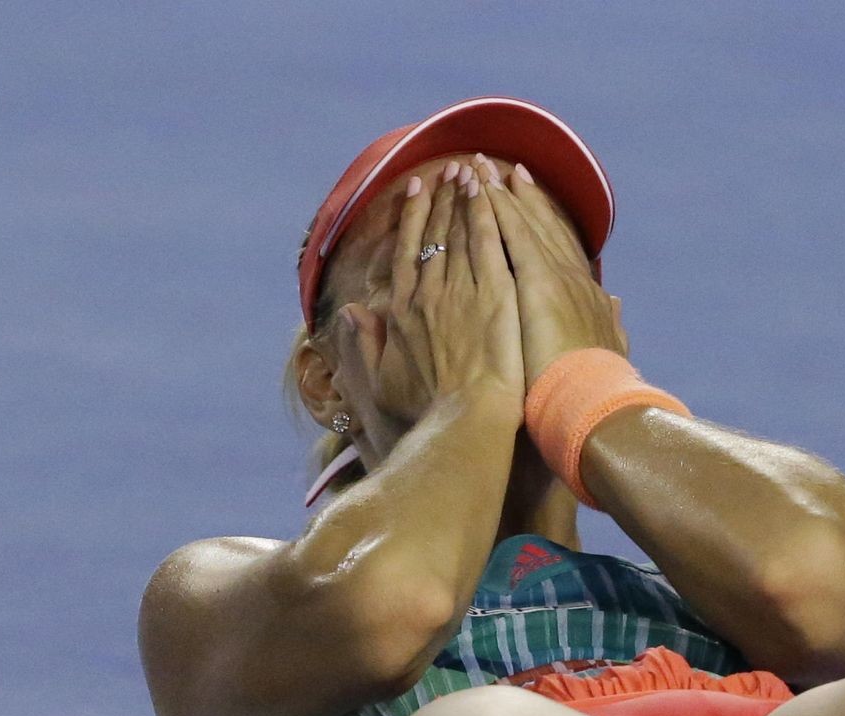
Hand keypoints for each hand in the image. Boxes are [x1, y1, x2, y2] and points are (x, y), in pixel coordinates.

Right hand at [332, 162, 524, 426]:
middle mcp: (428, 291)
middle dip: (441, 198)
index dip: (412, 217)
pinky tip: (491, 190)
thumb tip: (350, 314)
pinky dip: (487, 212)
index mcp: (403, 310)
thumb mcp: (382, 382)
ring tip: (470, 169)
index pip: (407, 251)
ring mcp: (462, 289)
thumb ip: (364, 344)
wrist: (465, 418)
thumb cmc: (428, 411)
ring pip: (460, 231)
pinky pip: (488, 242)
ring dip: (464, 196)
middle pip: (434, 234)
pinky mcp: (495, 293)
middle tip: (449, 168)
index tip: (417, 189)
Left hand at [476, 155, 630, 388]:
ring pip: (525, 223)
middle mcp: (573, 279)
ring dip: (503, 193)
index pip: (561, 250)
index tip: (528, 199)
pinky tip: (482, 187)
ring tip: (481, 167)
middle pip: (543, 228)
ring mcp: (556, 276)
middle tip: (505, 169)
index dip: (544, 222)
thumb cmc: (596, 390)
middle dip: (523, 198)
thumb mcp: (610, 351)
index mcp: (586, 297)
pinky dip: (498, 208)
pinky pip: (512, 234)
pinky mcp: (539, 280)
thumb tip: (617, 305)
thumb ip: (611, 325)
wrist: (593, 404)